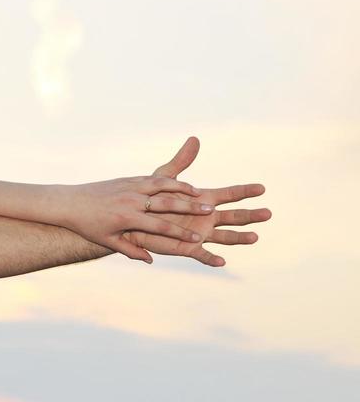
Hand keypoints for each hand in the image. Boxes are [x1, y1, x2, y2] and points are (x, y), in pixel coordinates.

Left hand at [61, 172, 209, 261]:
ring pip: (162, 185)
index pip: (159, 226)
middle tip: (210, 211)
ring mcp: (130, 187)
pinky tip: (181, 184)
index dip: (179, 233)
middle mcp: (131, 200)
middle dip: (189, 207)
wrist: (69, 202)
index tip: (197, 238)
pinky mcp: (129, 179)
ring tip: (201, 194)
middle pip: (166, 203)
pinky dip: (170, 181)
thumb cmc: (87, 226)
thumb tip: (150, 260)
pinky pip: (154, 178)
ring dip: (183, 189)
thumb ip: (130, 250)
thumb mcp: (107, 241)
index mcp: (126, 218)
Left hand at [126, 137, 269, 267]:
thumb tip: (194, 139)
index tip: (262, 188)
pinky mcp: (187, 248)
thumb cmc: (150, 199)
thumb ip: (181, 161)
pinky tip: (222, 262)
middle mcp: (207, 218)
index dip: (245, 191)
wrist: (134, 220)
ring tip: (254, 237)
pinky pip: (202, 254)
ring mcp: (200, 233)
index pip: (229, 194)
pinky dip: (211, 258)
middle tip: (268, 213)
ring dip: (239, 238)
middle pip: (234, 216)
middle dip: (250, 215)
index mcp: (204, 200)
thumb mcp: (165, 178)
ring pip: (225, 236)